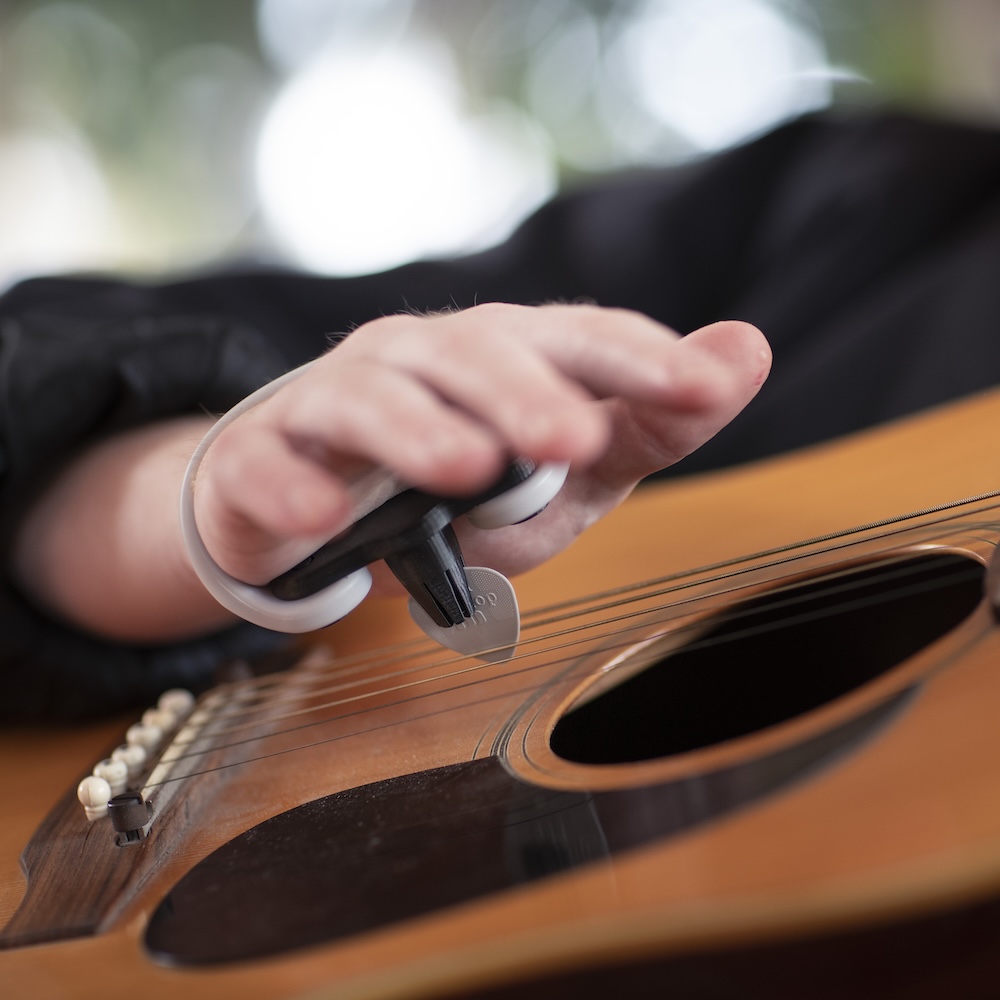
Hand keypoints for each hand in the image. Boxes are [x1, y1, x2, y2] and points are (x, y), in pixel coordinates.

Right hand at [193, 303, 770, 591]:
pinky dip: (291, 487)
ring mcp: (336, 402)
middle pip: (472, 357)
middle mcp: (420, 360)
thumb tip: (747, 350)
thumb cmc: (455, 487)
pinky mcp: (261, 455)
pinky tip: (319, 515)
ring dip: (417, 430)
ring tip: (465, 470)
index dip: (638, 359)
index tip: (702, 388)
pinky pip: (269, 464)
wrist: (314, 506)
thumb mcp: (567, 470)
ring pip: (372, 397)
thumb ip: (651, 423)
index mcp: (501, 357)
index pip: (576, 339)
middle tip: (574, 440)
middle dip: (525, 394)